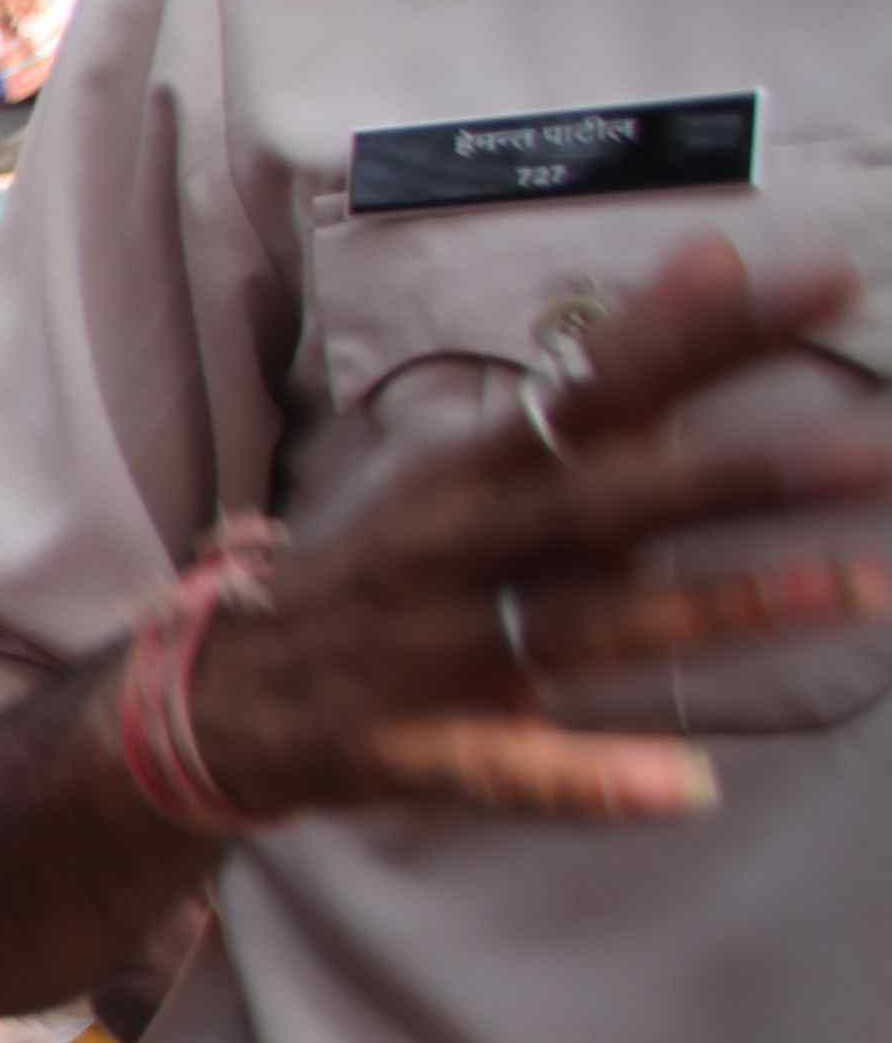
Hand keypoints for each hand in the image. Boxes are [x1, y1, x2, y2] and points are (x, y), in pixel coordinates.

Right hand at [180, 239, 891, 825]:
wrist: (217, 695)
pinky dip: (588, 779)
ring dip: (718, 610)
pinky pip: (504, 767)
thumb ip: (610, 375)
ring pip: (587, 628)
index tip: (830, 282)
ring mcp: (431, 652)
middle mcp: (455, 550)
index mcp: (471, 474)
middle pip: (605, 503)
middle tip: (876, 452)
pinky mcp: (411, 748)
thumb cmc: (387, 572)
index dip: (708, 338)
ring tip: (864, 588)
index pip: (599, 387)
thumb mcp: (483, 464)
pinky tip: (684, 786)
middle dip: (740, 477)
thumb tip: (716, 255)